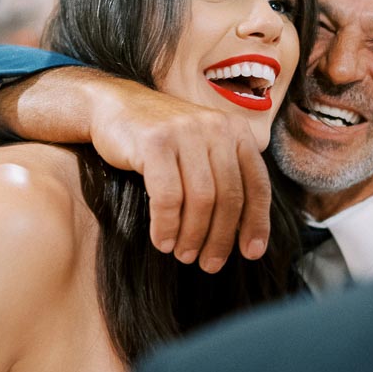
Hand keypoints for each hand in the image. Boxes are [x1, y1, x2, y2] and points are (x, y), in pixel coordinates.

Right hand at [87, 81, 272, 272]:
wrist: (114, 107)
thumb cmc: (162, 140)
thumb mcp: (201, 149)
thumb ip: (224, 176)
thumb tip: (244, 232)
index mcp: (235, 131)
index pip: (257, 184)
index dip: (257, 223)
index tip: (251, 253)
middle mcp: (216, 128)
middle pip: (229, 196)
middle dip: (221, 238)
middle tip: (209, 264)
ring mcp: (186, 132)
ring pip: (201, 199)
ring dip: (193, 236)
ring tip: (184, 255)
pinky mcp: (156, 142)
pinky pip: (168, 196)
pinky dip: (166, 226)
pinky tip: (162, 241)